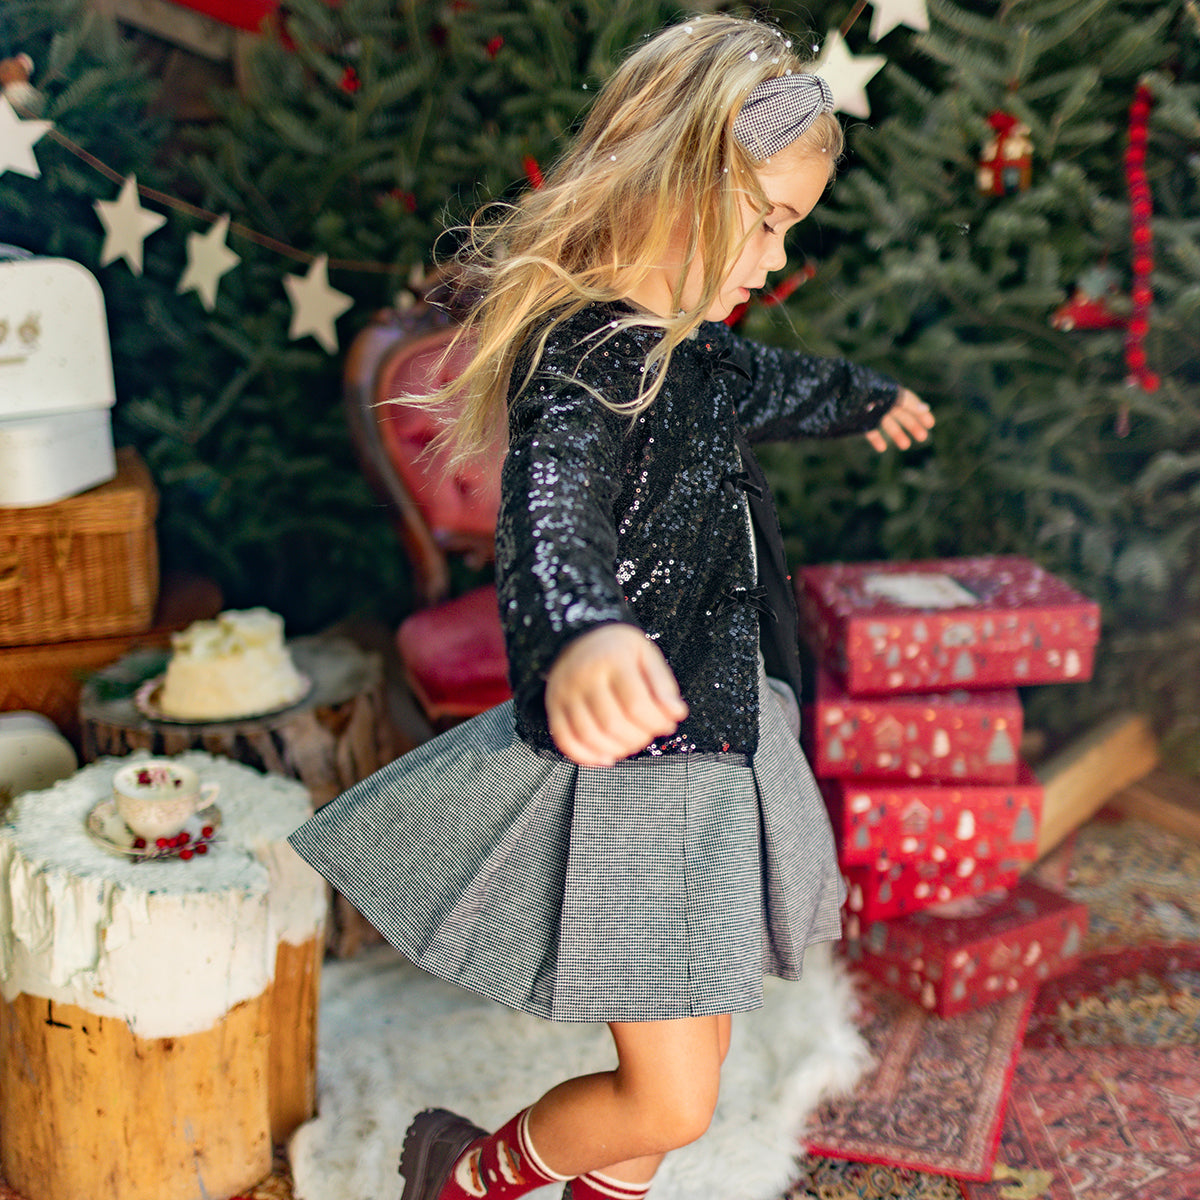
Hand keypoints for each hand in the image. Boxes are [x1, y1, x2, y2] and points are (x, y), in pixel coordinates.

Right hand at [545, 624, 688, 766]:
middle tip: (648, 732)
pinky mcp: (553, 707)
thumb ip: (663, 685)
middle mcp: (584, 676)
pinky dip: (586, 756)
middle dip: (638, 738)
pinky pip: (565, 740)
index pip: (636, 704)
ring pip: (590, 736)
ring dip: (616, 749)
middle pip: (613, 724)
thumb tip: (676, 713)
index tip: (667, 724)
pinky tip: (605, 756)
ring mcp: (565, 693)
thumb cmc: (616, 648)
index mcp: (612, 660)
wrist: (578, 636)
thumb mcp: (646, 654)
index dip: (656, 722)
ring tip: (630, 743)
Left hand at [865, 388, 933, 451]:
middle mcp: (883, 401)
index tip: (931, 424)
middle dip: (912, 425)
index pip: (910, 402)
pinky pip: (871, 431)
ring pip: (888, 424)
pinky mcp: (861, 420)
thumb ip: (907, 402)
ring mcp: (872, 411)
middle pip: (901, 414)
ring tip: (906, 446)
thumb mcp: (890, 396)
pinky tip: (883, 448)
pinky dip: (877, 439)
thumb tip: (925, 408)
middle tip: (923, 437)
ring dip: (897, 434)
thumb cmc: (867, 391)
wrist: (841, 394)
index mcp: (891, 392)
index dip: (920, 413)